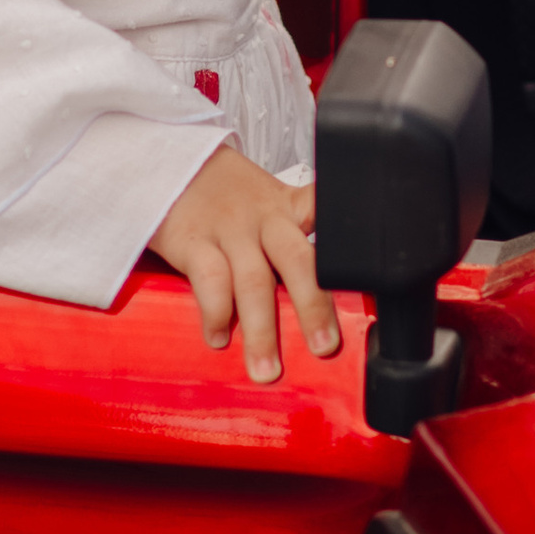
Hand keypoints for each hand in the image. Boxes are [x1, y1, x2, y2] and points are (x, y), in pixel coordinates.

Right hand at [151, 143, 338, 383]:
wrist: (167, 164)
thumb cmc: (225, 195)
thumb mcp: (269, 200)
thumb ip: (296, 233)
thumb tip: (321, 295)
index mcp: (288, 209)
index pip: (326, 214)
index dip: (346, 240)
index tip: (366, 270)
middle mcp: (264, 218)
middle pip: (297, 260)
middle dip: (312, 308)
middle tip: (323, 347)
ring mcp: (228, 229)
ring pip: (253, 280)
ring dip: (261, 330)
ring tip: (265, 369)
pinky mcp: (191, 240)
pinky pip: (209, 279)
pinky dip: (216, 312)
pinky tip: (219, 337)